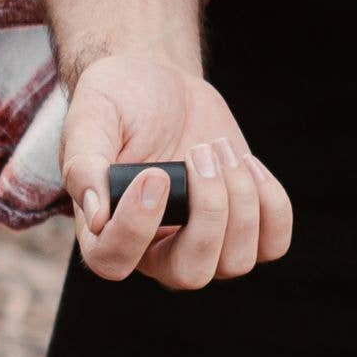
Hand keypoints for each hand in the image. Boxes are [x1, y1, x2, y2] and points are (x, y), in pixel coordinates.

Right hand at [59, 51, 292, 288]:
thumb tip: (96, 217)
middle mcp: (154, 249)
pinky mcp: (241, 227)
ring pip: (236, 262)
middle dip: (209, 213)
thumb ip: (85, 165)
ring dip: (240, 198)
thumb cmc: (116, 102)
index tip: (155, 173)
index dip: (136, 226)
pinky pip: (272, 245)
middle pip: (190, 274)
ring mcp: (203, 244)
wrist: (159, 82)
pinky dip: (271, 205)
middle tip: (199, 153)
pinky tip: (246, 163)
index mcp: (106, 230)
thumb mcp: (90, 119)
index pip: (114, 262)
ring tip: (216, 147)